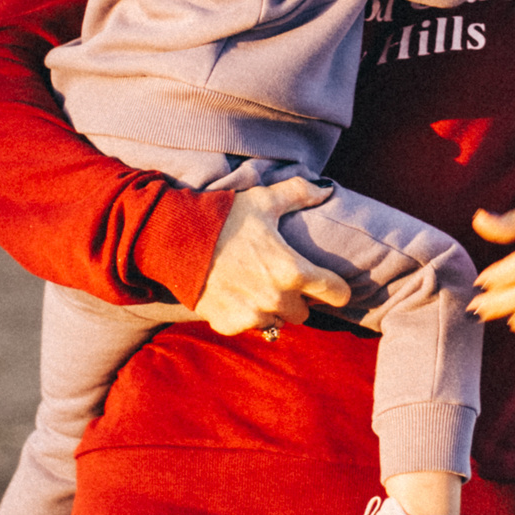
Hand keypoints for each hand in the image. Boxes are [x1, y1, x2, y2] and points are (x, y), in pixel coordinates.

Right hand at [195, 178, 351, 335]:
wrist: (176, 240)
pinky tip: (235, 294)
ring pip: (278, 321)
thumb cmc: (224, 218)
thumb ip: (299, 193)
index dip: (337, 289)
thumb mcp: (264, 200)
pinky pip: (249, 326)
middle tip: (282, 280)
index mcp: (293, 270)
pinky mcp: (230, 325)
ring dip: (273, 308)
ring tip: (257, 286)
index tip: (332, 286)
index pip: (335, 292)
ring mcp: (253, 316)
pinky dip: (246, 314)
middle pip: (305, 312)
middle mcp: (277, 299)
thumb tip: (325, 189)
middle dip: (298, 298)